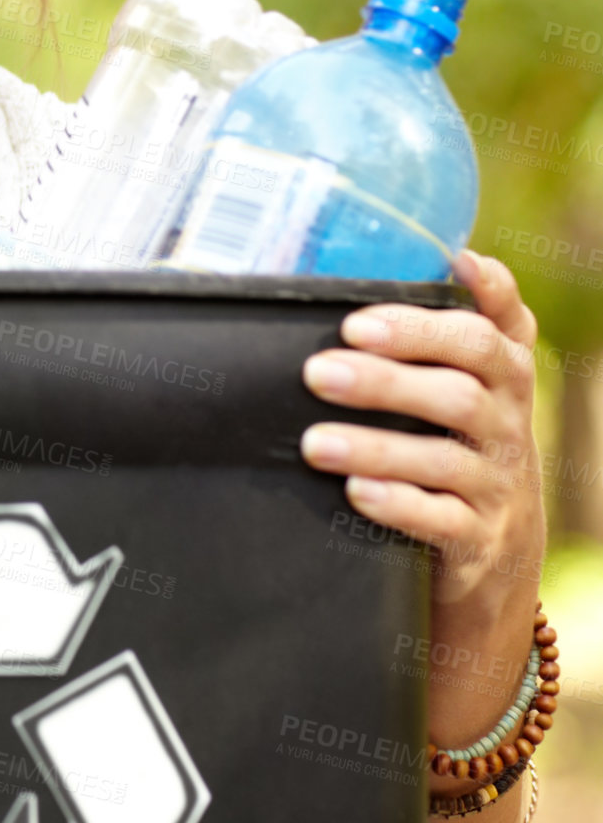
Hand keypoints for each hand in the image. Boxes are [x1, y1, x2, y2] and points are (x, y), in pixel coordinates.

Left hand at [299, 250, 545, 623]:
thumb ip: (438, 333)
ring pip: (443, 460)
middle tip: (318, 371)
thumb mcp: (462, 387)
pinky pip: (443, 521)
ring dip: (375, 447)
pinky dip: (400, 505)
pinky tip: (357, 492)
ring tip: (314, 443)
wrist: (497, 556)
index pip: (488, 334)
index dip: (461, 308)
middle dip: (388, 377)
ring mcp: (498, 485)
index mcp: (501, 377)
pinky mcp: (480, 540)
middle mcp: (507, 424)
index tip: (418, 286)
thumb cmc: (458, 445)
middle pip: (460, 391)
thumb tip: (398, 265)